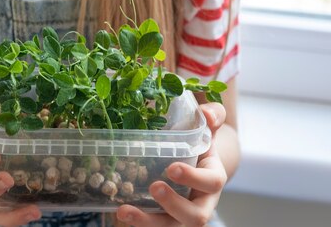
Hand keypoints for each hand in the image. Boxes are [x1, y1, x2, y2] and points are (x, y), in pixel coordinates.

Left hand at [116, 103, 226, 226]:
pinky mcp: (166, 220)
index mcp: (213, 177)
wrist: (194, 160)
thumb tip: (208, 114)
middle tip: (153, 187)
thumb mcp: (207, 126)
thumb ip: (213, 115)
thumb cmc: (199, 141)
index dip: (193, 178)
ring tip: (124, 211)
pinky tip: (117, 213)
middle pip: (196, 217)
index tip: (171, 168)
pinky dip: (137, 224)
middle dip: (174, 205)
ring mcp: (183, 216)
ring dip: (148, 222)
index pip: (211, 182)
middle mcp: (202, 203)